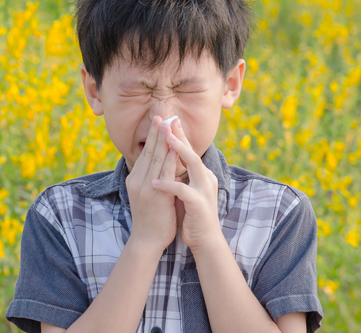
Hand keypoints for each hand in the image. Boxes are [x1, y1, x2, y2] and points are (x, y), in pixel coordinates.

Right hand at [125, 116, 181, 253]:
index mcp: (135, 178)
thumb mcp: (147, 195)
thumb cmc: (150, 219)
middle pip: (148, 150)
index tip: (158, 121)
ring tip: (168, 123)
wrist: (147, 240)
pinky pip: (165, 171)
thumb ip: (151, 179)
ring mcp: (145, 186)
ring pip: (156, 157)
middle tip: (161, 113)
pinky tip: (176, 146)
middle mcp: (138, 179)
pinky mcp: (156, 194)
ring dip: (164, 139)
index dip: (152, 136)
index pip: (145, 152)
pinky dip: (170, 157)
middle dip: (156, 131)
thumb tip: (159, 165)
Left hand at [151, 132, 222, 255]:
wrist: (205, 240)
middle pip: (192, 152)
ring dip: (178, 151)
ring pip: (193, 165)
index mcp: (201, 175)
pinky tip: (155, 183)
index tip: (168, 121)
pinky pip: (182, 191)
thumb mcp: (185, 191)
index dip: (179, 136)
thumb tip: (166, 162)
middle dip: (180, 136)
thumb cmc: (192, 215)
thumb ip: (179, 176)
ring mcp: (204, 190)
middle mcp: (205, 179)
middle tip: (169, 120)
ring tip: (166, 140)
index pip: (189, 152)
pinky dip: (168, 186)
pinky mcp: (198, 204)